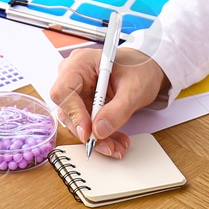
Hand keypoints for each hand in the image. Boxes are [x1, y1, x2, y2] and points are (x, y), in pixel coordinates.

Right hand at [49, 45, 166, 159]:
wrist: (145, 70)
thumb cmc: (140, 68)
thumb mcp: (134, 89)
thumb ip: (117, 110)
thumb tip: (98, 130)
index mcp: (81, 62)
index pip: (64, 90)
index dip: (73, 113)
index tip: (88, 132)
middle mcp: (73, 76)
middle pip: (67, 110)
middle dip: (87, 132)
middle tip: (107, 145)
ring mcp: (77, 91)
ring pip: (76, 121)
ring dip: (96, 138)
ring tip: (116, 145)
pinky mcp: (83, 104)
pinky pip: (85, 124)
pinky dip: (100, 135)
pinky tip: (115, 140)